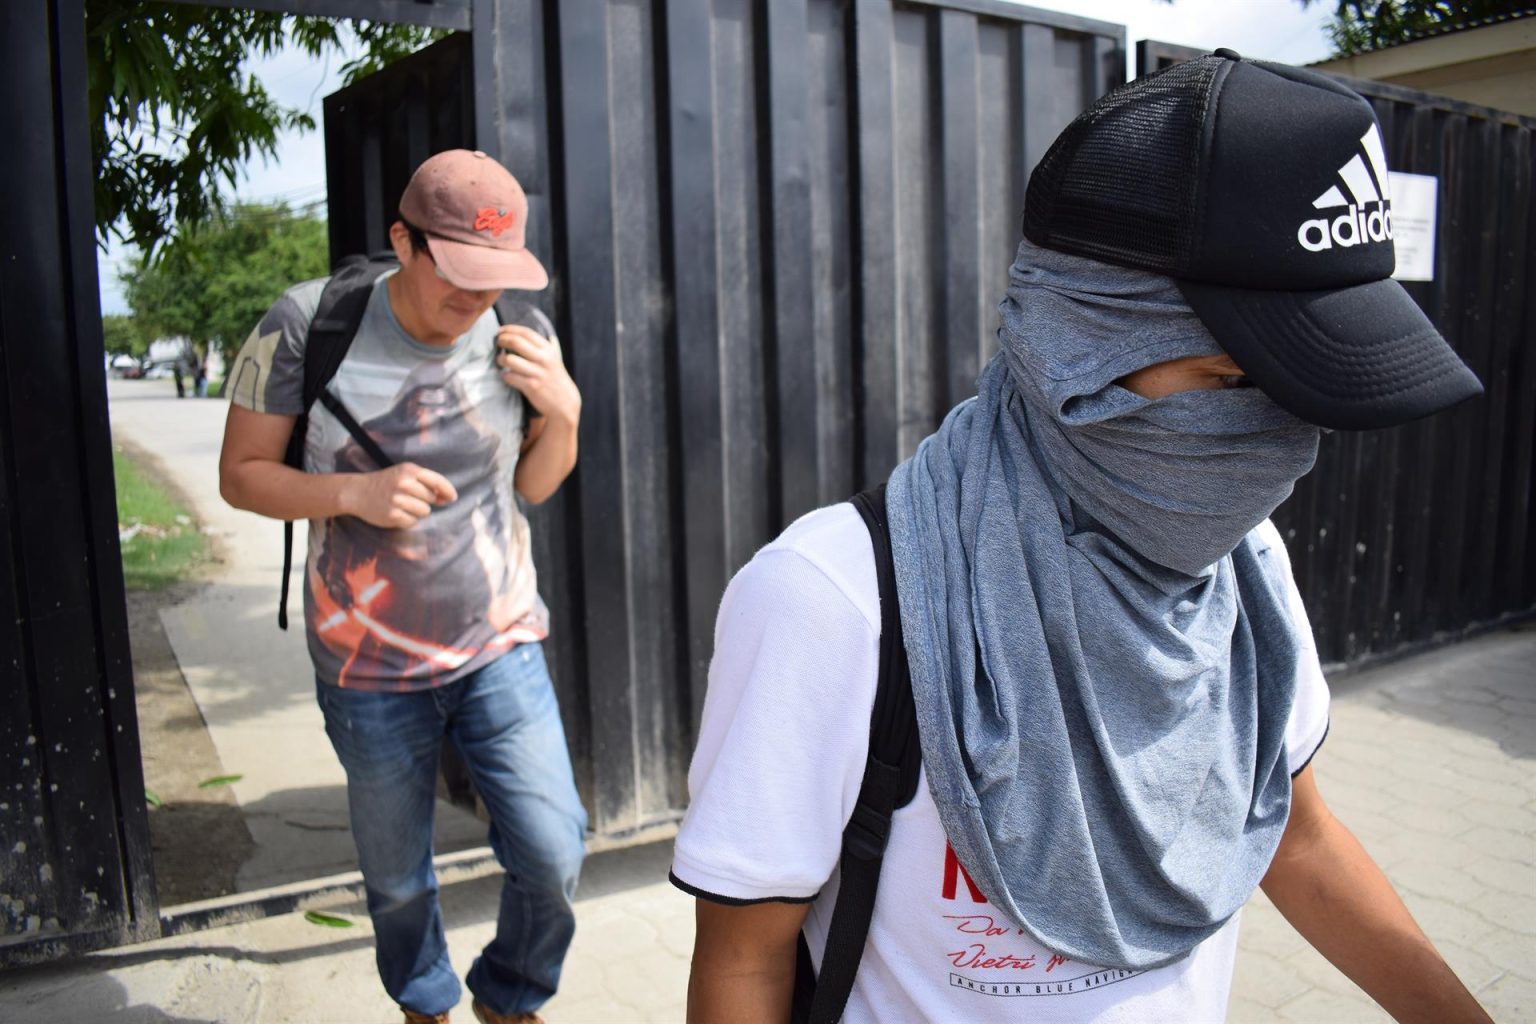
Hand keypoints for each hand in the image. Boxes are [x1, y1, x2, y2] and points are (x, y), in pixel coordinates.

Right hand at [342, 462, 456, 528]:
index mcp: (409, 470)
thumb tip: (447, 498)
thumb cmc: (386, 482)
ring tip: (403, 505)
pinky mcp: (392, 515)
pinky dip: (408, 520)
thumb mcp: (404, 474)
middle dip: (425, 500)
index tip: (452, 498)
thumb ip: (426, 482)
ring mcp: (398, 500)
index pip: (437, 481)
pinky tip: (397, 513)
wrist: (357, 492)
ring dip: (417, 511)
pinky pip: (413, 522)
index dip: (448, 491)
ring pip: (424, 512)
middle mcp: (404, 484)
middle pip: (431, 499)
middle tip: (410, 498)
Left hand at [495, 325, 580, 424]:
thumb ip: (545, 346)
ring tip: (500, 360)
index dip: (510, 329)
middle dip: (502, 340)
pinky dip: (505, 375)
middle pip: (516, 342)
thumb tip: (532, 335)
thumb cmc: (555, 378)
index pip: (526, 333)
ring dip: (500, 359)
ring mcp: (537, 373)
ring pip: (510, 359)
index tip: (500, 330)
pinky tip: (507, 375)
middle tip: (498, 342)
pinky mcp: (531, 386)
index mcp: (548, 349)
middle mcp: (544, 359)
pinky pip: (510, 376)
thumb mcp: (555, 358)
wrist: (564, 401)